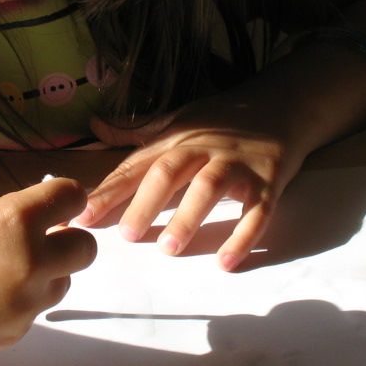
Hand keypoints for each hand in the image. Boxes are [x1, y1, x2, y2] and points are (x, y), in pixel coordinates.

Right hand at [0, 176, 95, 352]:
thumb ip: (12, 218)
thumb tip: (43, 224)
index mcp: (16, 221)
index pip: (72, 197)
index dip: (66, 198)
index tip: (57, 202)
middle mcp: (30, 263)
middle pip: (86, 249)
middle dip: (68, 240)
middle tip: (44, 238)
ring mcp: (25, 305)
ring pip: (62, 283)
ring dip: (46, 273)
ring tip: (3, 271)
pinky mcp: (14, 333)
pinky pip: (34, 311)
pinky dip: (20, 301)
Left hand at [78, 102, 306, 271]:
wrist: (284, 103)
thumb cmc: (223, 119)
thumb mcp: (179, 119)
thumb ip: (137, 132)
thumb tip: (94, 127)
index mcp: (177, 139)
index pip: (137, 165)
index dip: (109, 191)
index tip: (81, 216)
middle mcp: (204, 148)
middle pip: (170, 172)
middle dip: (146, 202)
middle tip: (126, 235)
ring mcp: (238, 164)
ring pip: (209, 188)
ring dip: (189, 217)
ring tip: (169, 248)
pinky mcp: (269, 181)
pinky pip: (257, 211)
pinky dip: (243, 237)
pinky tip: (226, 262)